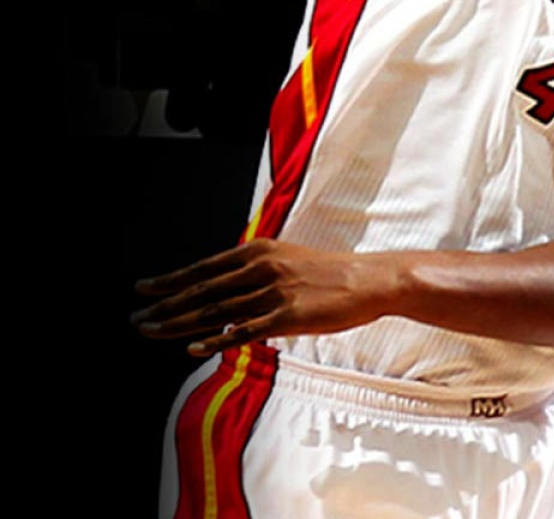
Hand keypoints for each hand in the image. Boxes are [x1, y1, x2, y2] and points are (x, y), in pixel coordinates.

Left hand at [132, 239, 400, 356]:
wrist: (369, 280)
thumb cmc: (331, 273)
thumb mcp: (288, 260)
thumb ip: (255, 273)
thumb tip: (225, 292)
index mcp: (260, 251)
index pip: (205, 268)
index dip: (171, 280)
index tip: (144, 289)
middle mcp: (261, 269)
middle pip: (202, 290)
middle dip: (165, 305)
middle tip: (137, 318)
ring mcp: (273, 293)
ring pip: (215, 311)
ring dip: (178, 323)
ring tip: (152, 331)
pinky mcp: (287, 316)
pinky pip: (243, 331)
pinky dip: (215, 340)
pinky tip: (193, 348)